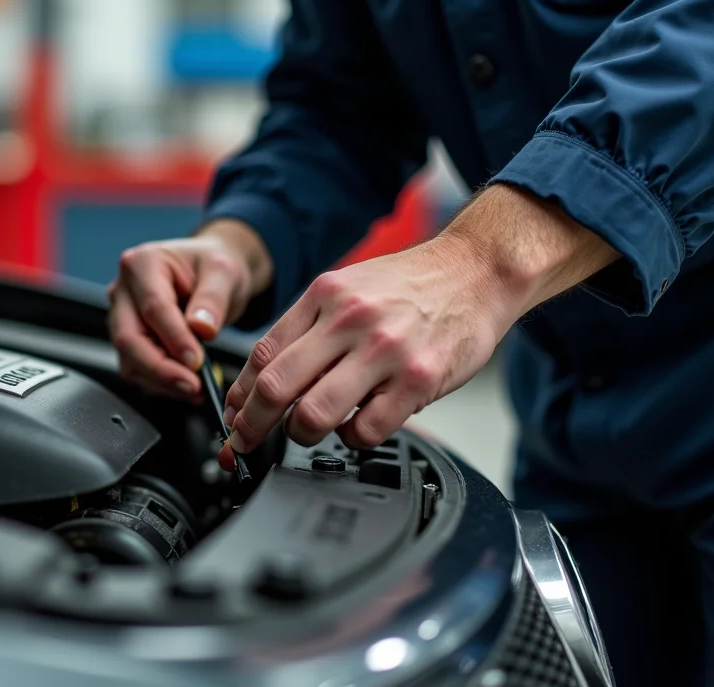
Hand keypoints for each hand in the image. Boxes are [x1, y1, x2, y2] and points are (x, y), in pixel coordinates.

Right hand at [108, 219, 272, 399]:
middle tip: (193, 385)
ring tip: (196, 388)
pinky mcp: (130, 340)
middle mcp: (123, 291)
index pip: (153, 307)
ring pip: (129, 359)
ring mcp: (122, 317)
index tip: (197, 361)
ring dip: (161, 380)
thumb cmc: (212, 265)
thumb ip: (213, 299)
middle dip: (160, 368)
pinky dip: (161, 382)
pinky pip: (137, 368)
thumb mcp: (223, 272)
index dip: (174, 338)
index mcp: (142, 263)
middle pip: (129, 338)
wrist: (210, 274)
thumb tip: (201, 329)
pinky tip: (188, 386)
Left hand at [220, 184, 618, 457]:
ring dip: (301, 435)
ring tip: (309, 433)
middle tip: (248, 443)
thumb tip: (265, 375)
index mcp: (324, 295)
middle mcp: (349, 320)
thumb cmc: (411, 286)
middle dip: (252, 426)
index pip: (261, 354)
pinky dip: (353, 438)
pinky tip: (358, 427)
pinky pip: (367, 429)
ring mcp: (384, 351)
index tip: (235, 417)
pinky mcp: (418, 379)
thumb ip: (309, 326)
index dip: (240, 396)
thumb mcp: (349, 287)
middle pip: (276, 386)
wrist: (478, 270)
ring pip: (315, 414)